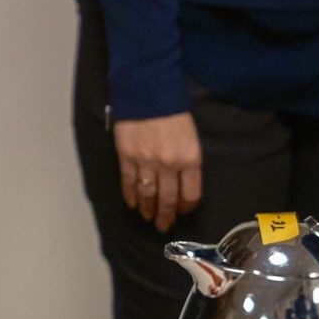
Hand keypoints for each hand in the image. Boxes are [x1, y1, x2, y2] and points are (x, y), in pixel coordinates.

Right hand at [114, 110, 202, 230]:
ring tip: (148, 218)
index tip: (181, 212)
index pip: (190, 194)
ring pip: (148, 194)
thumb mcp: (191, 136)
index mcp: (190, 159)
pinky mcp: (127, 156)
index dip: (185, 207)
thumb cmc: (173, 112)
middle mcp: (169, 164)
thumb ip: (187, 160)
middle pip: (168, 199)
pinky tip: (132, 204)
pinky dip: (130, 196)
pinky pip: (129, 182)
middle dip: (166, 215)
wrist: (148, 92)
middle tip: (163, 226)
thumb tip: (181, 182)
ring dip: (148, 210)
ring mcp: (146, 162)